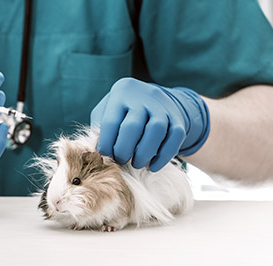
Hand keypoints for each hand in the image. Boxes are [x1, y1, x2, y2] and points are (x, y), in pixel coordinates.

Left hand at [91, 78, 209, 171]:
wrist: (157, 101)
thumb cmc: (123, 110)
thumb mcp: (108, 110)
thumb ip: (100, 126)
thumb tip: (94, 151)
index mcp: (121, 92)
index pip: (110, 121)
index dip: (105, 143)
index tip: (104, 156)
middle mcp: (143, 96)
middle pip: (133, 126)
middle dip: (124, 149)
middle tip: (120, 161)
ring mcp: (163, 106)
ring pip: (156, 130)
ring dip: (144, 153)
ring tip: (136, 164)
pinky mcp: (178, 118)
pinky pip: (174, 138)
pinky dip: (163, 156)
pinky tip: (152, 166)